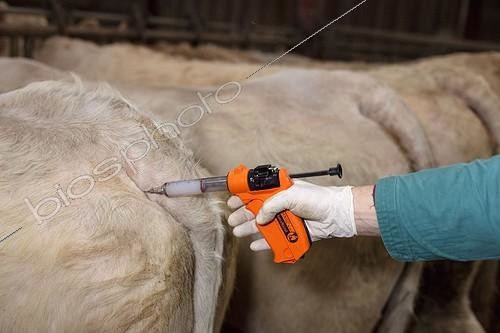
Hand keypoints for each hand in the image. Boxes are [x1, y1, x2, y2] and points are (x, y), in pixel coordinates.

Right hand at [227, 180, 356, 250]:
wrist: (334, 215)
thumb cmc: (316, 199)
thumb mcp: (289, 196)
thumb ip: (270, 205)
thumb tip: (259, 217)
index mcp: (279, 190)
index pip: (257, 192)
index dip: (243, 196)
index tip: (232, 201)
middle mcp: (281, 204)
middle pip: (256, 209)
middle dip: (243, 214)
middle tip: (232, 219)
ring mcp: (285, 218)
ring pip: (263, 225)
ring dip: (249, 228)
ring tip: (238, 232)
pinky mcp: (290, 232)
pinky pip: (274, 239)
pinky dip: (263, 242)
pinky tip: (254, 245)